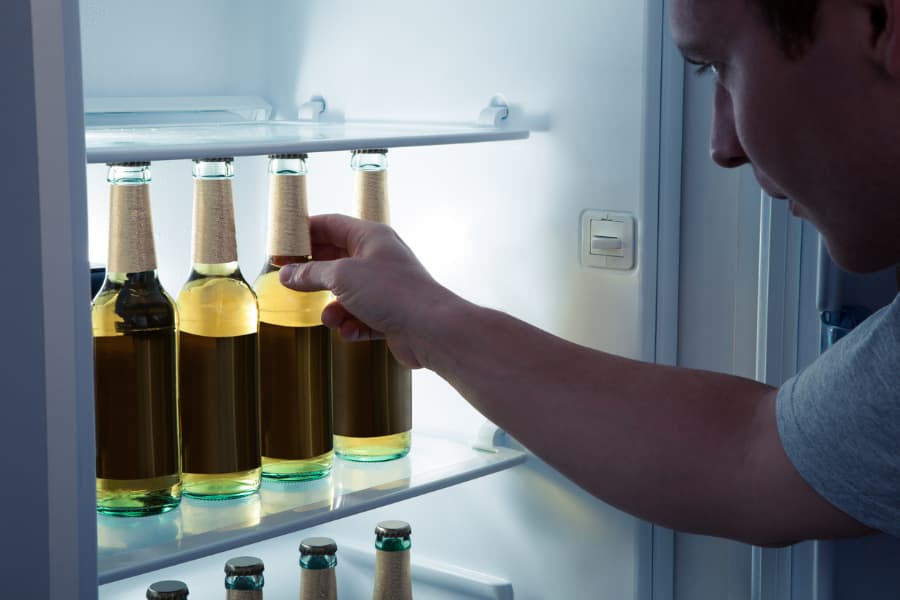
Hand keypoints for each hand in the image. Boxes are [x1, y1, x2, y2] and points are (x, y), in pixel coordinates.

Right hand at [279, 214, 452, 367]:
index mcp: (371, 237)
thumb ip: (312, 274)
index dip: (305, 232)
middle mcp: (379, 259)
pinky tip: (351, 331)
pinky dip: (352, 325)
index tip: (283, 245)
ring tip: (330, 318)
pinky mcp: (390, 314)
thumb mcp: (343, 276)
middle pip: (337, 260)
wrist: (431, 329)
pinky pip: (361, 317)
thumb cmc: (393, 292)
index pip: (332, 225)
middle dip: (316, 275)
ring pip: (347, 294)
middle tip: (292, 283)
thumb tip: (288, 274)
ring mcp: (386, 287)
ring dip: (334, 308)